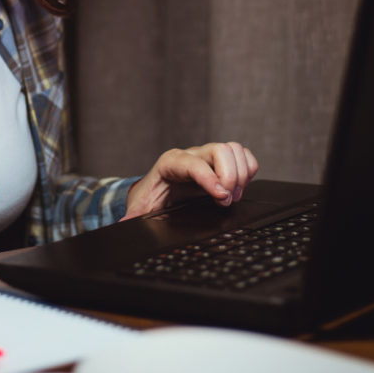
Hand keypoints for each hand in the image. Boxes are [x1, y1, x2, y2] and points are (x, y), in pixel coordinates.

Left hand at [122, 142, 258, 220]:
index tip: (222, 197)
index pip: (194, 164)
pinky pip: (243, 155)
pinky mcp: (222, 161)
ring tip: (233, 195)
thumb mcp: (141, 208)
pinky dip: (248, 170)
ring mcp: (209, 156)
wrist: (158, 190)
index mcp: (171, 162)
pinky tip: (239, 188)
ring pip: (234, 149)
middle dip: (229, 177)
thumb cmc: (152, 196)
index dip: (210, 179)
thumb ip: (134, 215)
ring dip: (241, 174)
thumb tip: (125, 223)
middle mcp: (192, 155)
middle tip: (227, 200)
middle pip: (220, 150)